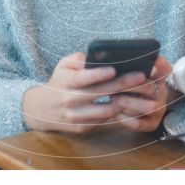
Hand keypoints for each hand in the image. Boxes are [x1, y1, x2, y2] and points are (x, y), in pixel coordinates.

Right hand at [22, 52, 148, 133]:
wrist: (43, 109)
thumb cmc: (59, 81)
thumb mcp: (63, 66)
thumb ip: (78, 59)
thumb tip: (97, 57)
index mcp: (65, 82)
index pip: (82, 78)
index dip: (97, 74)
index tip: (114, 69)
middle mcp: (69, 100)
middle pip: (99, 94)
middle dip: (122, 84)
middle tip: (141, 76)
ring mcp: (75, 116)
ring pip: (105, 111)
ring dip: (123, 101)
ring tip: (138, 91)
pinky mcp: (81, 127)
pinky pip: (103, 121)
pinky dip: (116, 112)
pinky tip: (127, 103)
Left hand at [112, 57, 172, 131]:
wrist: (138, 110)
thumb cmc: (130, 87)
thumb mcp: (131, 74)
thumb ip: (127, 66)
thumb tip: (105, 55)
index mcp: (158, 77)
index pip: (164, 68)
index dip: (160, 66)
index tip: (151, 66)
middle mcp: (161, 92)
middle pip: (152, 87)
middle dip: (134, 86)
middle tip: (117, 85)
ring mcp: (158, 109)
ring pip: (150, 106)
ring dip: (130, 102)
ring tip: (115, 98)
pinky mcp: (152, 124)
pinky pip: (140, 123)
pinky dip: (126, 119)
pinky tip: (115, 113)